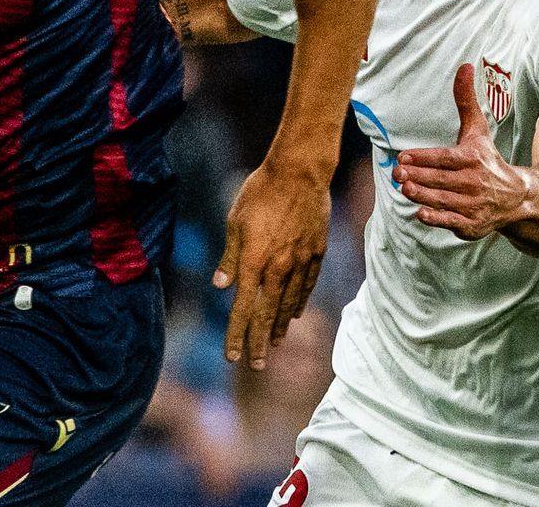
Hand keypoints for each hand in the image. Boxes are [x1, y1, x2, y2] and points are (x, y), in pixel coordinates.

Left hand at [213, 154, 331, 369]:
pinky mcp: (317, 252)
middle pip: (267, 314)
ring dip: (278, 326)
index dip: (237, 335)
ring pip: (288, 304)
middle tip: (256, 365)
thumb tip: (221, 286)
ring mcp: (300, 262)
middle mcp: (278, 268)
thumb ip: (230, 257)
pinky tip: (294, 314)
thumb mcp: (235, 222)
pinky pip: (306, 286)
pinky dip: (299, 303)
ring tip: (273, 344)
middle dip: (259, 342)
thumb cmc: (260, 193)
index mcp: (254, 262)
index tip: (233, 357)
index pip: (242, 308)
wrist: (300, 172)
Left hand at [392, 63, 531, 240]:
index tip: (403, 155)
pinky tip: (420, 213)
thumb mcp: (477, 130)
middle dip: (418, 176)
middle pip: (442, 179)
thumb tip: (464, 66)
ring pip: (444, 200)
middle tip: (397, 172)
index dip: (424, 157)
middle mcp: (474, 182)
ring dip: (423, 194)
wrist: (517, 198)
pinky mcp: (472, 225)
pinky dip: (437, 218)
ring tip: (403, 188)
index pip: (445, 157)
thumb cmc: (487, 160)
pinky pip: (452, 222)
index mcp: (474, 158)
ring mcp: (473, 205)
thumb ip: (466, 101)